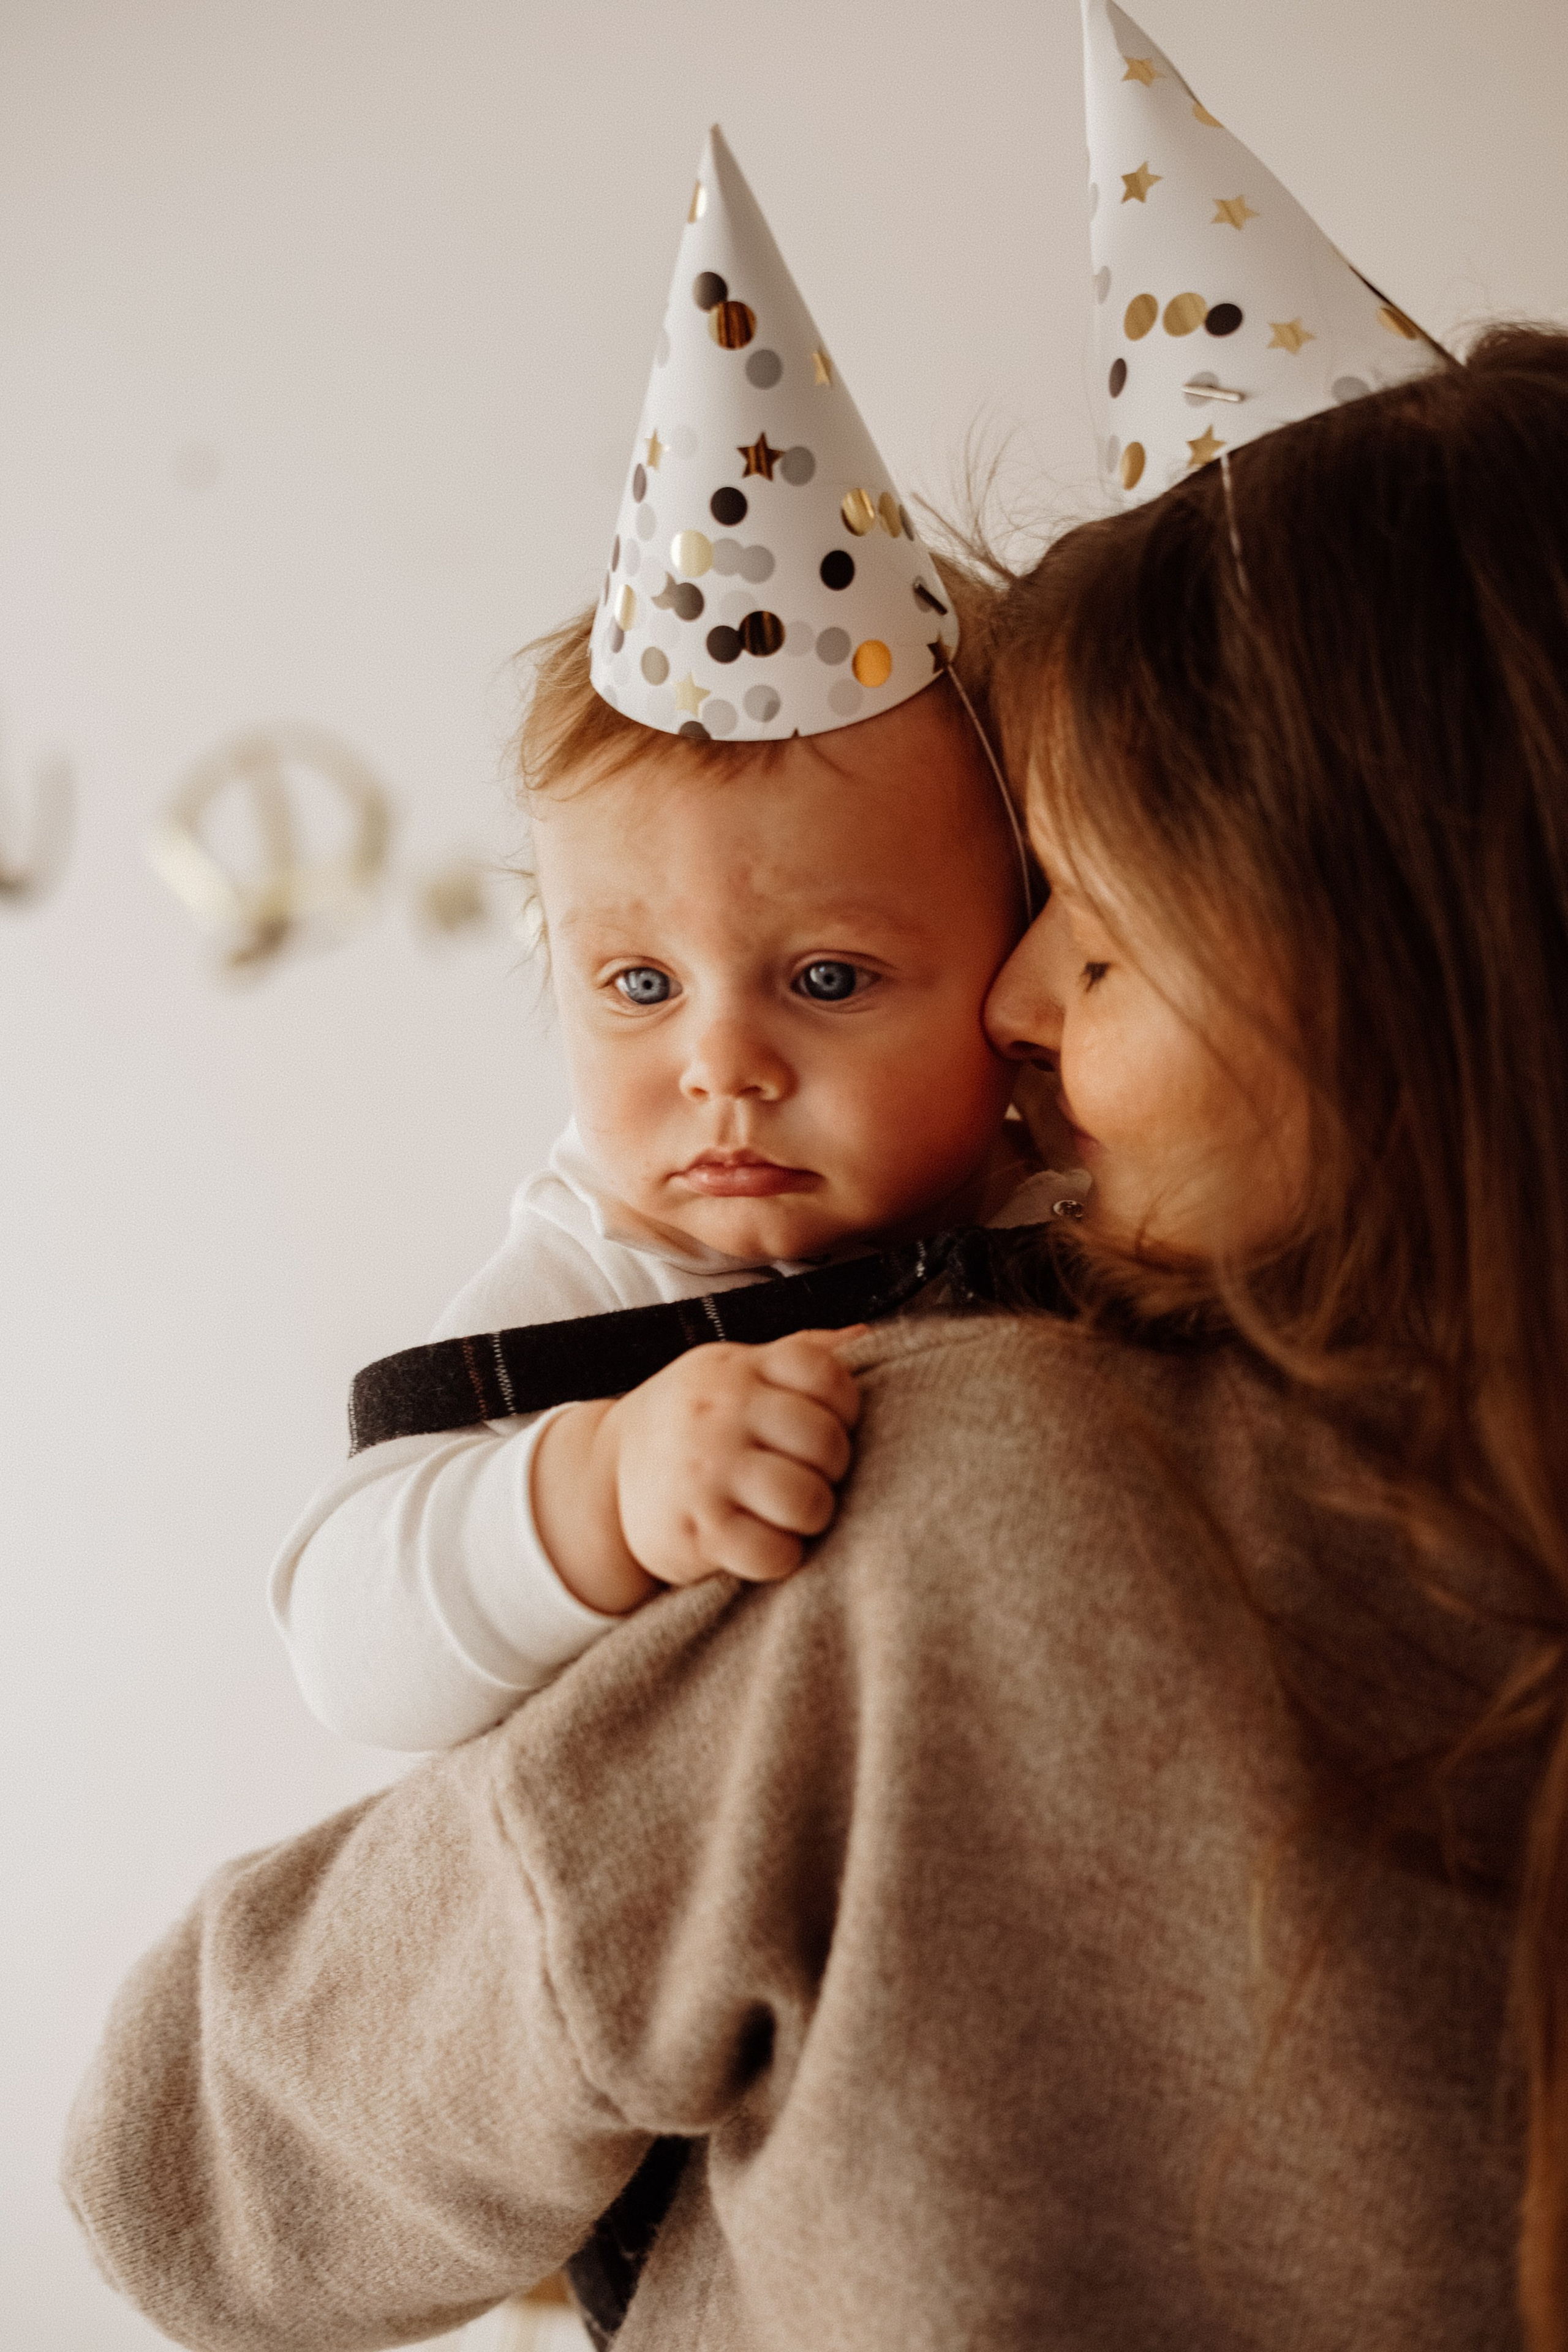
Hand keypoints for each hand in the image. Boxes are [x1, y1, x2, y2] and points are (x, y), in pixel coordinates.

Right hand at [531, 1329, 864, 1614]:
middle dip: (832, 1467)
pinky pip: (774, 1553)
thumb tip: (868, 1337)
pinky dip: (782, 1556)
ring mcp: (705, 1472)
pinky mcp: (694, 1531)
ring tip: (791, 1511)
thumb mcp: (735, 1370)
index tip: (831, 1425)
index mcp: (739, 1368)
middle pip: (825, 1441)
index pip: (825, 1373)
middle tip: (811, 1475)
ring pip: (806, 1501)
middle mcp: (720, 1414)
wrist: (607, 1471)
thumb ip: (800, 1353)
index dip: (846, 1406)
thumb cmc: (694, 1420)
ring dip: (812, 1515)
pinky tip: (765, 1541)